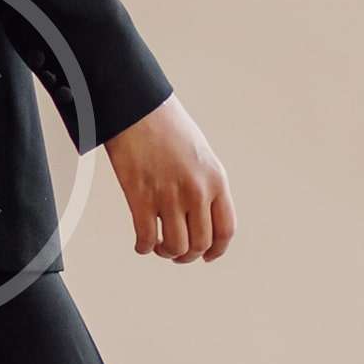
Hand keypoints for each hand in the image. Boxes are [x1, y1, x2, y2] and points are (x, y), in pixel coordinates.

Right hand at [103, 94, 235, 261]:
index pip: (226, 230)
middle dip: (187, 255)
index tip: (207, 256)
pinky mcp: (141, 197)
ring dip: (166, 253)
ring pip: (175, 246)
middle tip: (175, 252)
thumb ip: (205, 184)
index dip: (217, 250)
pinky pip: (146, 238)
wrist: (138, 107)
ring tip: (158, 246)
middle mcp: (196, 191)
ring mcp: (169, 195)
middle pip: (199, 244)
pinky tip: (141, 244)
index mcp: (216, 179)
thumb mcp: (200, 155)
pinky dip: (143, 247)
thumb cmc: (166, 126)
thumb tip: (200, 216)